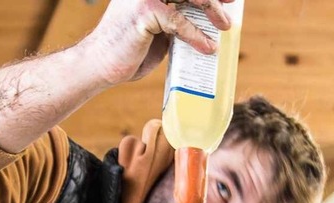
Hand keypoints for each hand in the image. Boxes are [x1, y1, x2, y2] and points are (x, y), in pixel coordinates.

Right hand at [82, 0, 234, 86]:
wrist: (102, 65)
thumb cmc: (130, 50)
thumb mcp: (159, 29)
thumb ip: (176, 19)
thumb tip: (205, 20)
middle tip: (231, 3)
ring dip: (210, 8)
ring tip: (224, 25)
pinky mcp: (143, 12)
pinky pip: (178, 22)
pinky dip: (196, 36)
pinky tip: (208, 47)